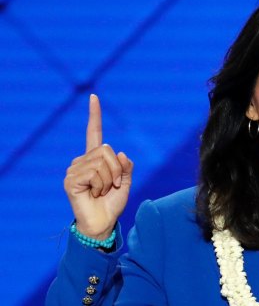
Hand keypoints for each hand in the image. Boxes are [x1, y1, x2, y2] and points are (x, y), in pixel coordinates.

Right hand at [64, 94, 132, 239]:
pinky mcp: (71, 180)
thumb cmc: (113, 203)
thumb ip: (126, 166)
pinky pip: (94, 174)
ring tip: (102, 191)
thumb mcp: (126, 182)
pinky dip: (101, 185)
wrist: (103, 223)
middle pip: (107, 150)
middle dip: (117, 169)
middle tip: (113, 185)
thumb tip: (120, 153)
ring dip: (110, 180)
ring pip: (102, 162)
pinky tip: (93, 194)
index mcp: (95, 158)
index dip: (95, 115)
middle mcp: (82, 160)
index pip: (94, 132)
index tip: (94, 96)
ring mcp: (74, 169)